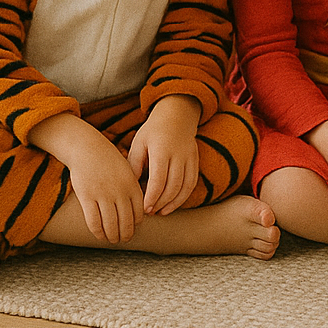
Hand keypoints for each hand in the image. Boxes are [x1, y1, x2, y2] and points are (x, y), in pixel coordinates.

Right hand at [29, 112, 143, 243]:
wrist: (87, 149)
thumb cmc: (108, 160)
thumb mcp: (127, 170)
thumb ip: (132, 187)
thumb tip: (138, 207)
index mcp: (132, 184)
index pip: (139, 211)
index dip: (137, 222)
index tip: (134, 228)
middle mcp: (119, 191)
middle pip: (126, 220)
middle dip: (126, 233)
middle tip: (124, 239)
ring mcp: (103, 194)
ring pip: (110, 223)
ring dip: (113, 235)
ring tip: (113, 240)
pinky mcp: (87, 197)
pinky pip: (94, 220)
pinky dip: (98, 231)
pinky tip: (100, 236)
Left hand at [127, 94, 200, 215]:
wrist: (177, 115)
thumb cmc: (153, 131)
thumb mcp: (139, 144)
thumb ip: (134, 165)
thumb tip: (130, 188)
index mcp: (162, 149)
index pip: (159, 180)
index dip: (152, 197)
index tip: (144, 208)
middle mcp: (179, 154)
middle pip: (173, 186)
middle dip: (161, 202)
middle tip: (150, 212)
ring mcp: (190, 157)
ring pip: (185, 187)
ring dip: (173, 203)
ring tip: (160, 212)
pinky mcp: (196, 160)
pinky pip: (192, 183)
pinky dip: (184, 196)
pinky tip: (172, 204)